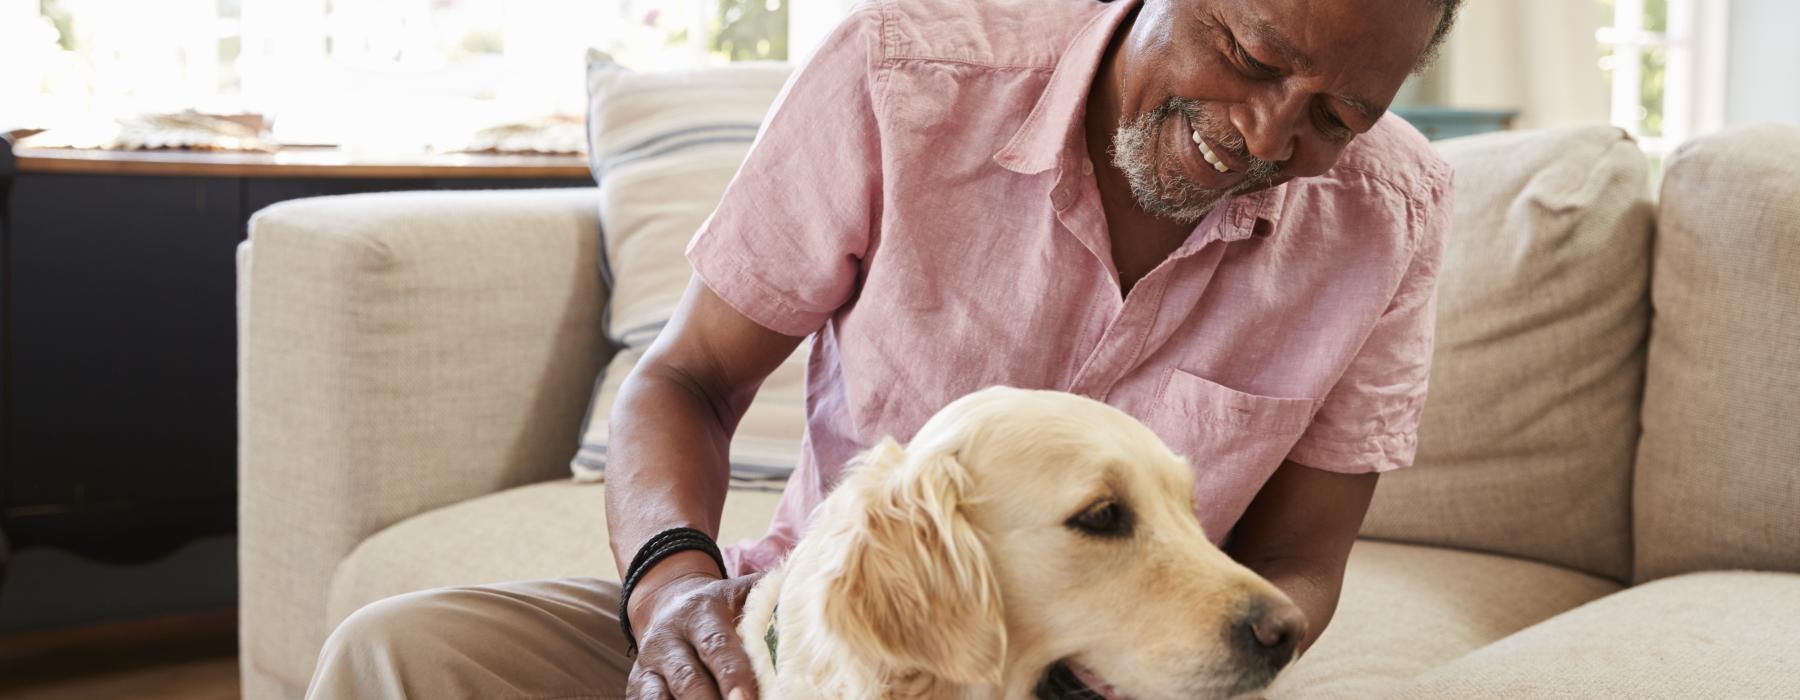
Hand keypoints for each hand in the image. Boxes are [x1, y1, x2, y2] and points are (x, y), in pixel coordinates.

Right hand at [627, 570, 764, 699]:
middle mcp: (668, 639)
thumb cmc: (717, 606)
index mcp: (699, 613)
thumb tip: (804, 592)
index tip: (745, 698)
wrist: (666, 601)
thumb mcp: (739, 592)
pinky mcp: (638, 685)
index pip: (716, 645)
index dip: (732, 674)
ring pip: (660, 696)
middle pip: (688, 678)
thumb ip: (768, 594)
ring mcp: (649, 664)